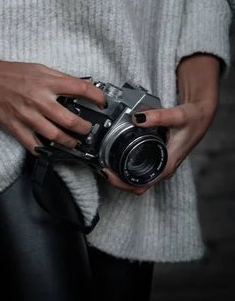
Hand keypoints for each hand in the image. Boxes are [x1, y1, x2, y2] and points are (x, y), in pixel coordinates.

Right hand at [0, 56, 105, 152]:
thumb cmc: (11, 73)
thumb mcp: (39, 68)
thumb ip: (60, 78)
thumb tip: (80, 85)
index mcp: (47, 82)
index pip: (81, 89)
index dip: (97, 97)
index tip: (102, 103)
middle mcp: (39, 100)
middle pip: (71, 119)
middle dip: (85, 128)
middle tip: (88, 129)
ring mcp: (27, 115)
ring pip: (55, 135)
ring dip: (69, 142)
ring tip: (74, 142)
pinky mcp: (15, 127)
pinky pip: (33, 144)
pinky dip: (44, 150)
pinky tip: (50, 150)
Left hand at [100, 98, 217, 194]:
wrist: (200, 115)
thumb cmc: (193, 118)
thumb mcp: (177, 116)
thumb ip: (157, 116)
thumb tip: (137, 118)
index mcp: (166, 165)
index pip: (141, 185)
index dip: (121, 183)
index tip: (106, 172)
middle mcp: (162, 167)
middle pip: (135, 185)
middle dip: (116, 179)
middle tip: (99, 166)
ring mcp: (159, 163)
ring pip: (137, 177)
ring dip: (119, 173)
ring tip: (103, 162)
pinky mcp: (157, 156)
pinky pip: (139, 167)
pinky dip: (125, 165)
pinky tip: (115, 155)